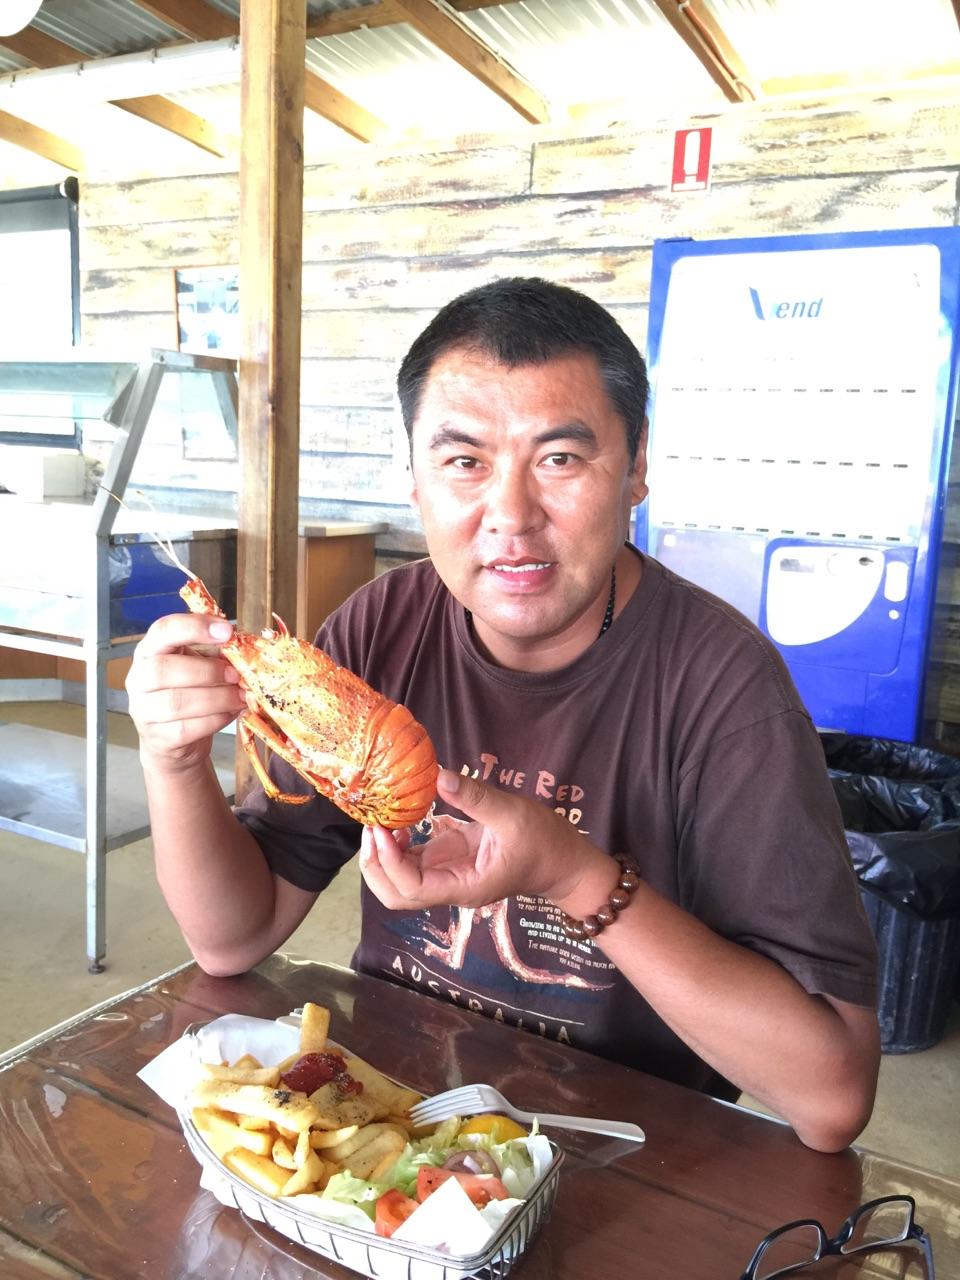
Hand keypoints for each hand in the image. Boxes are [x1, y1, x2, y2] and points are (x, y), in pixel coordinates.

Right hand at [125, 612, 246, 774]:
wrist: (176, 742)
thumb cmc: (189, 694)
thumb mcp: (199, 665)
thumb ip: (216, 653)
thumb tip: (245, 648)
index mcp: (149, 651)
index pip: (162, 630)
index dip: (194, 627)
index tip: (226, 631)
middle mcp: (138, 679)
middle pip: (163, 669)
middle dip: (207, 671)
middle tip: (237, 675)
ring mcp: (143, 711)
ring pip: (176, 702)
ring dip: (217, 698)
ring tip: (241, 696)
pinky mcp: (158, 738)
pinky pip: (187, 728)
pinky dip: (216, 719)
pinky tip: (231, 713)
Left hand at [359, 768, 614, 910]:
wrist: (564, 862)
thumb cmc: (544, 842)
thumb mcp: (513, 814)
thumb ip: (475, 797)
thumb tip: (438, 776)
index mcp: (465, 886)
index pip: (413, 889)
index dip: (390, 862)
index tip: (384, 829)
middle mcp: (451, 887)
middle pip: (397, 894)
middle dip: (376, 865)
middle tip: (373, 827)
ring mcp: (449, 876)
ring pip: (401, 881)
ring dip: (384, 855)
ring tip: (381, 821)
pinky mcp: (451, 862)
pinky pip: (414, 862)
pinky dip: (399, 845)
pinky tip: (400, 821)